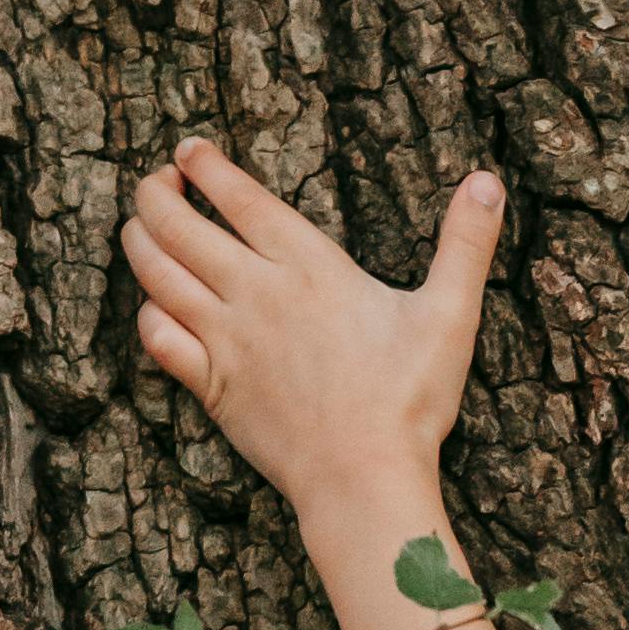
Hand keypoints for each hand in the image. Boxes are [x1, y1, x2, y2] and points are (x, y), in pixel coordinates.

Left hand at [122, 139, 501, 537]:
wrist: (364, 480)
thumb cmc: (409, 402)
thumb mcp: (449, 316)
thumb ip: (465, 245)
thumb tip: (490, 182)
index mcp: (307, 266)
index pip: (236, 196)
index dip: (203, 164)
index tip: (189, 149)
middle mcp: (254, 293)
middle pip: (175, 222)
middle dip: (154, 191)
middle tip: (157, 181)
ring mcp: (225, 339)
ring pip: (155, 272)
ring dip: (137, 239)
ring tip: (140, 225)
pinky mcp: (211, 386)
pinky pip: (156, 336)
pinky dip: (147, 312)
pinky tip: (155, 306)